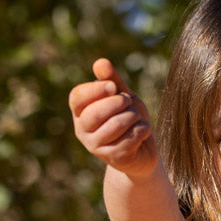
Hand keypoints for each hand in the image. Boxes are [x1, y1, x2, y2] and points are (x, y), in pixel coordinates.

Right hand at [69, 58, 157, 178]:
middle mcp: (82, 130)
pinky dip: (143, 129)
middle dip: (120, 103)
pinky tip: (142, 133)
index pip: (77, 97)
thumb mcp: (122, 95)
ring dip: (134, 116)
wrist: (143, 149)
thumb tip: (100, 62)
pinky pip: (132, 136)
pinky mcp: (113, 158)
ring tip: (136, 118)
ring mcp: (96, 146)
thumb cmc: (129, 118)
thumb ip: (112, 80)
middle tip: (129, 103)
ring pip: (117, 124)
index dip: (96, 89)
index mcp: (80, 112)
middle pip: (96, 112)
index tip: (113, 87)